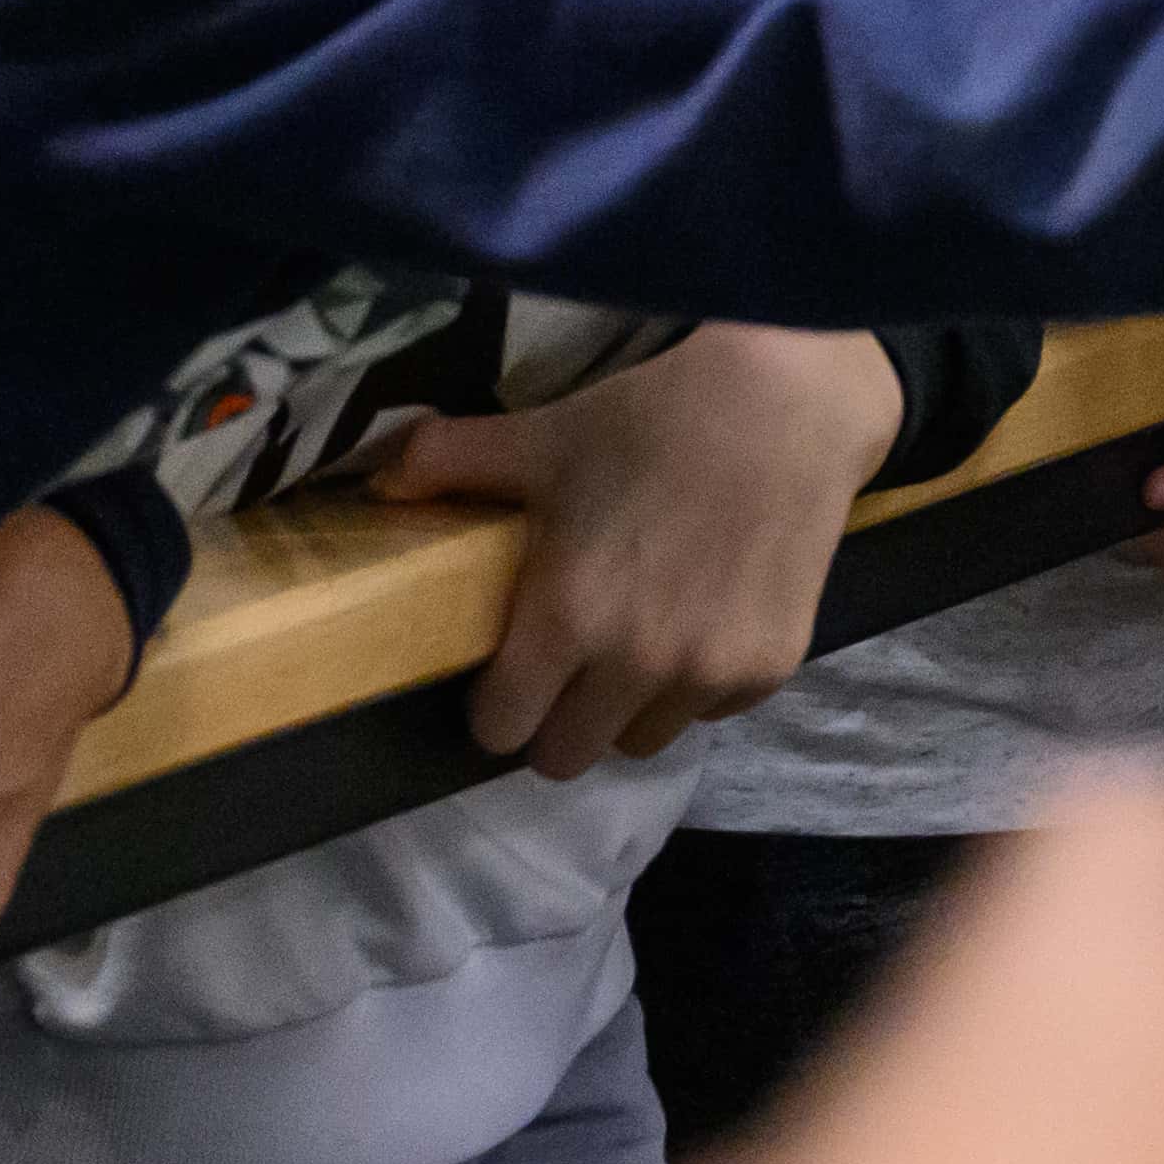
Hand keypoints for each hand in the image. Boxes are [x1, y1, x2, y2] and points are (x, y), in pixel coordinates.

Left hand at [373, 324, 915, 778]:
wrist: (788, 404)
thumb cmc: (651, 420)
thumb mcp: (541, 435)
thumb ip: (447, 463)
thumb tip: (376, 485)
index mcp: (566, 618)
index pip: (502, 729)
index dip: (496, 707)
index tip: (509, 677)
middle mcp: (636, 664)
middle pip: (567, 758)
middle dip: (556, 723)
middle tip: (567, 670)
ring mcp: (708, 672)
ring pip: (641, 741)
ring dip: (628, 710)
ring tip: (636, 650)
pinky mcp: (770, 668)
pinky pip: (712, 712)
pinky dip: (698, 686)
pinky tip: (703, 622)